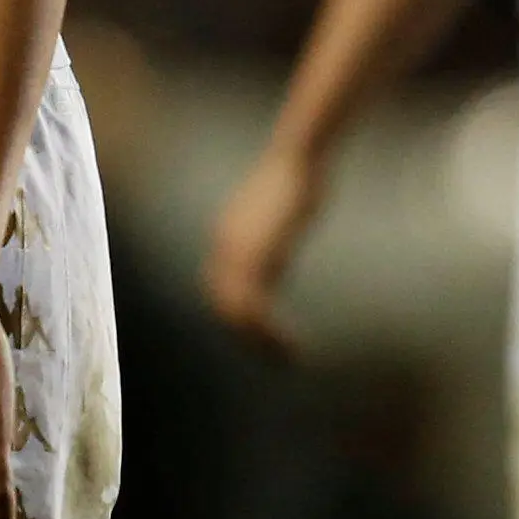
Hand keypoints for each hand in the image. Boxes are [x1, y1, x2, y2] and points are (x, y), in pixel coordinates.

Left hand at [203, 128, 330, 357]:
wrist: (297, 159)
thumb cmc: (298, 176)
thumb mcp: (280, 207)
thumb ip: (274, 225)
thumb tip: (285, 224)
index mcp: (228, 235)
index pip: (220, 287)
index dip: (239, 314)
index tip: (266, 333)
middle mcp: (224, 246)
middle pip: (222, 304)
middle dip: (247, 335)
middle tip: (277, 357)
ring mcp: (236, 254)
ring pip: (235, 314)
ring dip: (260, 342)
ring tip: (287, 359)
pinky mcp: (255, 260)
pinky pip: (253, 310)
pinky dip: (270, 334)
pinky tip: (293, 347)